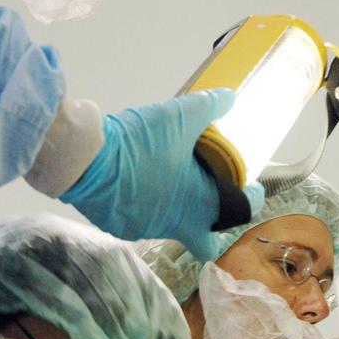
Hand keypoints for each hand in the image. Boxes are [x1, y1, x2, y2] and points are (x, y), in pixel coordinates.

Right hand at [60, 88, 264, 257]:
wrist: (86, 159)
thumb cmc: (140, 142)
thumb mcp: (178, 116)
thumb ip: (209, 107)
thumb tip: (230, 97)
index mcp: (200, 204)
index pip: (242, 214)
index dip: (252, 201)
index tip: (251, 188)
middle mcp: (178, 225)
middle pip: (205, 240)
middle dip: (211, 227)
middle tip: (208, 201)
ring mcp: (147, 230)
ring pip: (171, 227)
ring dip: (174, 209)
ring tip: (165, 180)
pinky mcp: (121, 228)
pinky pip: (141, 220)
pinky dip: (144, 205)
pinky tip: (135, 184)